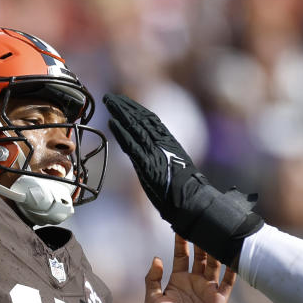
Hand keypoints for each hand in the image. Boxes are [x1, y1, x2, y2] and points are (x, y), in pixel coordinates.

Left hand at [103, 93, 262, 265]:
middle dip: (126, 106)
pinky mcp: (148, 163)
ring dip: (120, 112)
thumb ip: (168, 164)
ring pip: (136, 127)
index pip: (153, 122)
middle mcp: (164, 145)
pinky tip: (111, 121)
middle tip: (111, 97)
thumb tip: (161, 165)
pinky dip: (121, 132)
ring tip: (107, 101)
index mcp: (171, 145)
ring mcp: (156, 153)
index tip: (126, 102)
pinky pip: (132, 144)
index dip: (138, 111)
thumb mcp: (177, 174)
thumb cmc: (190, 195)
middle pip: (142, 120)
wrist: (194, 205)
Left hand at [144, 234, 235, 302]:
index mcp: (178, 280)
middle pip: (200, 255)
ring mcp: (208, 288)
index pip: (181, 255)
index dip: (181, 241)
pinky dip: (233, 267)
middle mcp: (195, 281)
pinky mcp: (220, 298)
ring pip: (214, 263)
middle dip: (200, 240)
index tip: (181, 225)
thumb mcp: (152, 301)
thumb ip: (152, 280)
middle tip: (202, 223)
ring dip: (215, 249)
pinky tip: (235, 254)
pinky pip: (228, 280)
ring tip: (217, 232)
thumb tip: (157, 259)